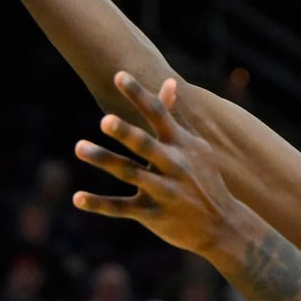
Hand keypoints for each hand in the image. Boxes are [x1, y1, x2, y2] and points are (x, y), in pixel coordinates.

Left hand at [72, 72, 255, 259]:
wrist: (223, 225)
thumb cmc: (204, 178)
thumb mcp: (194, 147)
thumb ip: (175, 116)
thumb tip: (169, 81)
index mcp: (182, 145)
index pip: (159, 114)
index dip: (139, 95)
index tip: (118, 76)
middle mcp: (174, 165)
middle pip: (146, 145)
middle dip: (126, 133)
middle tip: (104, 120)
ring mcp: (164, 191)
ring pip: (130, 174)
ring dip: (104, 160)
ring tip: (79, 147)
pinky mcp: (153, 215)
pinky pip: (122, 208)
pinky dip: (99, 204)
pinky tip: (77, 197)